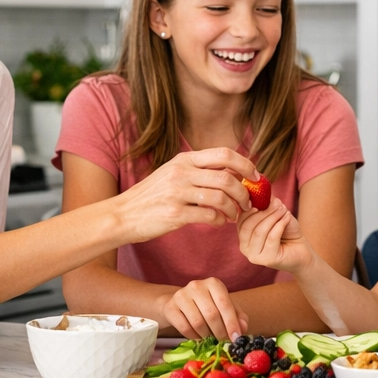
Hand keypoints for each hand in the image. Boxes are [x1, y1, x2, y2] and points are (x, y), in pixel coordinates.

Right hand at [115, 148, 255, 241]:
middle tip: (248, 203)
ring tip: (234, 216)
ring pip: (221, 198)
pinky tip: (219, 223)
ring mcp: (177, 193)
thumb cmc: (150, 196)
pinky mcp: (175, 214)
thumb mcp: (171, 173)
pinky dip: (220, 220)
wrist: (122, 215)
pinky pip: (209, 216)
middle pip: (227, 178)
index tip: (256, 177)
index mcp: (184, 160)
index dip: (246, 164)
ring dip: (234, 209)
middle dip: (244, 192)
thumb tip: (229, 173)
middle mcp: (181, 172)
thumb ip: (196, 170)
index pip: (224, 154)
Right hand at [159, 278, 247, 340]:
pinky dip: (194, 337)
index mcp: (213, 283)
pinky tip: (198, 337)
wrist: (181, 303)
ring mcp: (181, 295)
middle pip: (211, 315)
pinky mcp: (170, 307)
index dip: (231, 323)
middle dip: (220, 332)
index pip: (225, 305)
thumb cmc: (208, 305)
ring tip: (210, 339)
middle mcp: (197, 286)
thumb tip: (243, 328)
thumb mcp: (225, 307)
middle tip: (223, 342)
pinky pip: (184, 327)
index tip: (236, 338)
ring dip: (206, 336)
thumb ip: (238, 316)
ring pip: (198, 322)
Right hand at [238, 200, 313, 273]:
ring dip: (274, 217)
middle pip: (249, 225)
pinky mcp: (267, 260)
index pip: (240, 219)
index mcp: (242, 235)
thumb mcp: (274, 213)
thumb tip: (259, 189)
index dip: (251, 206)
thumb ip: (265, 203)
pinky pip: (272, 237)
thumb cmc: (285, 230)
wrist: (300, 248)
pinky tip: (287, 219)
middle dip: (264, 212)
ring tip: (285, 210)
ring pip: (260, 231)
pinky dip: (281, 225)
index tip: (263, 197)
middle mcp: (244, 247)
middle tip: (278, 203)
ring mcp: (254, 256)